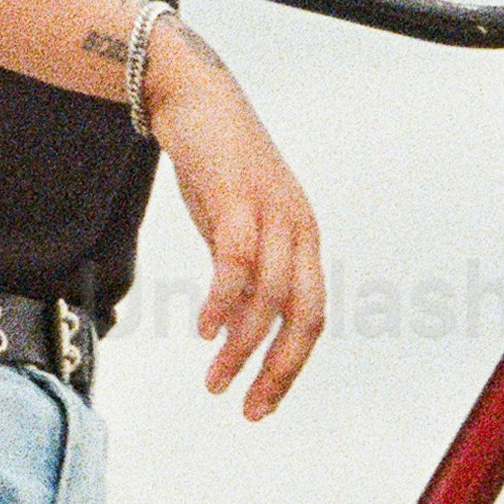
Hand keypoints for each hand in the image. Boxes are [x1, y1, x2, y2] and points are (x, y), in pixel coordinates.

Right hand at [146, 36, 325, 415]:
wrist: (193, 95)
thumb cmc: (215, 160)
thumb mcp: (234, 225)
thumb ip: (241, 270)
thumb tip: (234, 321)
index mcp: (302, 238)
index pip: (310, 316)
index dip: (289, 365)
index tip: (261, 401)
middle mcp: (298, 228)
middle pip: (304, 315)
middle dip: (279, 369)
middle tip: (250, 408)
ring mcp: (273, 211)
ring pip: (270, 297)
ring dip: (242, 346)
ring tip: (216, 378)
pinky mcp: (239, 196)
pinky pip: (237, 261)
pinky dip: (223, 301)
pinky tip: (206, 329)